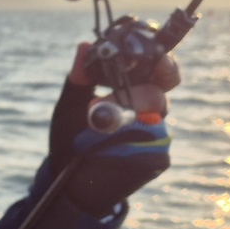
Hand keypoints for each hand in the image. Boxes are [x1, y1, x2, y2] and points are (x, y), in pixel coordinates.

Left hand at [49, 42, 177, 214]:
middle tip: (121, 95)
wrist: (69, 182)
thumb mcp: (69, 106)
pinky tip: (110, 151)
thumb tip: (84, 46)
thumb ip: (79, 78)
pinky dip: (128, 145)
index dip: (160, 61)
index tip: (153, 57)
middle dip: (142, 90)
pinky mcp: (157, 158)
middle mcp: (149, 111)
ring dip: (129, 117)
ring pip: (157, 117)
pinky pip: (152, 146)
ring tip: (99, 124)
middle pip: (160, 91)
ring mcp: (156, 135)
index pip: (157, 69)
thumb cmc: (70, 139)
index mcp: (132, 91)